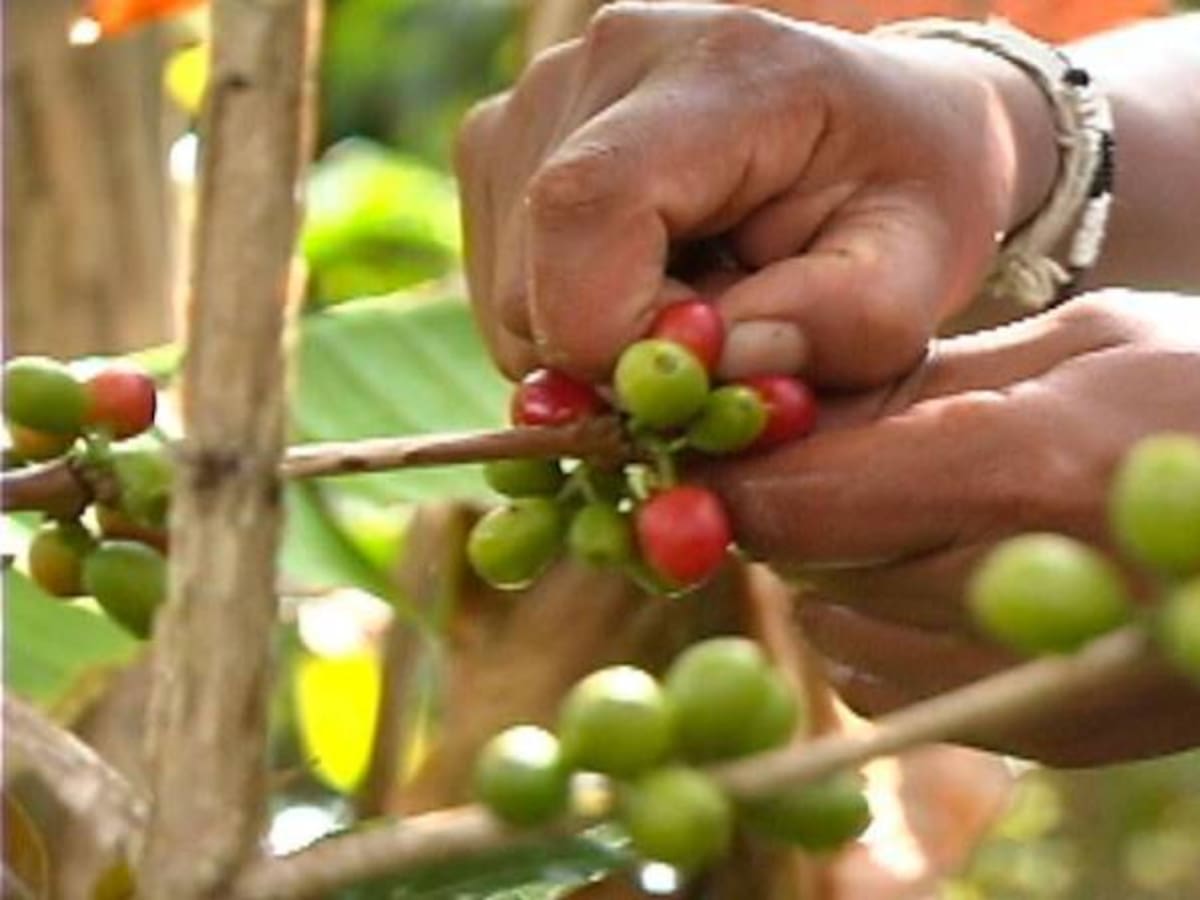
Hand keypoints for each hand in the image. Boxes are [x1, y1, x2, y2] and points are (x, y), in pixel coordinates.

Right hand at [455, 2, 1053, 386]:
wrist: (875, 119)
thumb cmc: (902, 190)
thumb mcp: (917, 268)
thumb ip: (839, 324)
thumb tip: (712, 371)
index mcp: (719, 70)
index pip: (586, 207)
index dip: (612, 337)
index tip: (694, 386)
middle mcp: (600, 62)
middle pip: (533, 275)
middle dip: (614, 360)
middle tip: (716, 346)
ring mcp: (535, 98)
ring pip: (508, 296)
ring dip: (595, 345)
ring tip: (694, 300)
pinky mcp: (503, 143)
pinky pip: (502, 287)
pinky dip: (572, 321)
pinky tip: (650, 282)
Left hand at [698, 291, 1199, 764]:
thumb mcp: (1087, 340)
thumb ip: (929, 379)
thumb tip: (797, 406)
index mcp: (1017, 467)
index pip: (794, 504)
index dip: (740, 478)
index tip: (726, 447)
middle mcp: (1011, 589)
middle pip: (805, 570)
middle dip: (794, 517)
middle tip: (831, 462)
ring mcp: (1030, 678)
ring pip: (835, 634)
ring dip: (837, 575)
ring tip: (910, 514)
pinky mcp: (1048, 733)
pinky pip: (890, 686)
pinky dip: (884, 632)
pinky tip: (948, 575)